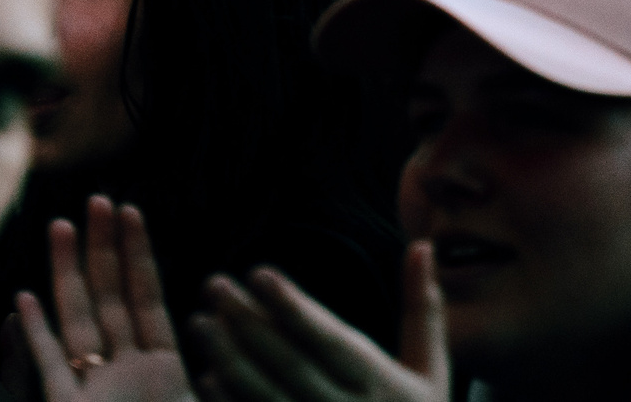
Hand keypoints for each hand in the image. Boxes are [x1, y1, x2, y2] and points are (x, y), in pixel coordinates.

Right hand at [15, 197, 195, 401]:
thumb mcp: (201, 400)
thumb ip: (210, 362)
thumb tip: (216, 311)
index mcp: (164, 371)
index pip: (148, 299)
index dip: (139, 255)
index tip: (131, 212)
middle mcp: (126, 374)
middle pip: (110, 300)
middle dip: (103, 249)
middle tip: (97, 199)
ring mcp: (95, 393)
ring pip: (78, 323)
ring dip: (68, 273)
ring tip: (60, 225)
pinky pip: (50, 370)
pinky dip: (37, 336)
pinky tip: (25, 298)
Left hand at [193, 243, 447, 401]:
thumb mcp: (431, 371)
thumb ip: (423, 309)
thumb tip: (421, 245)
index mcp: (380, 385)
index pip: (329, 339)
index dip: (292, 306)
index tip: (257, 273)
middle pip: (290, 363)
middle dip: (248, 322)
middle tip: (212, 285)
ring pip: (267, 398)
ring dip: (229, 360)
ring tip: (199, 323)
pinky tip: (206, 379)